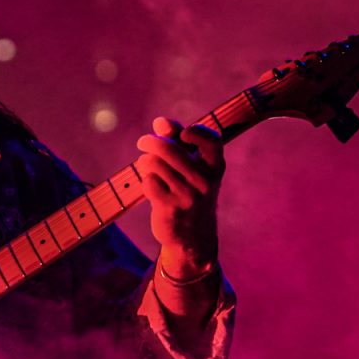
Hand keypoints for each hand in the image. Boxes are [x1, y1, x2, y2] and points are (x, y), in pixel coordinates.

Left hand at [135, 117, 224, 278]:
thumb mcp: (192, 168)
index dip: (196, 132)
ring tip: (146, 165)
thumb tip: (160, 121)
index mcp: (215, 167)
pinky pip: (148, 181)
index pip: (212, 140)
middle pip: (169, 148)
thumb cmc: (190, 193)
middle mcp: (204, 180)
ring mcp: (187, 195)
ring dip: (145, 161)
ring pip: (154, 163)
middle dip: (150, 141)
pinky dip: (145, 179)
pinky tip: (150, 185)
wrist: (193, 237)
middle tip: (143, 142)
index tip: (183, 134)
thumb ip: (177, 141)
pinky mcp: (170, 207)